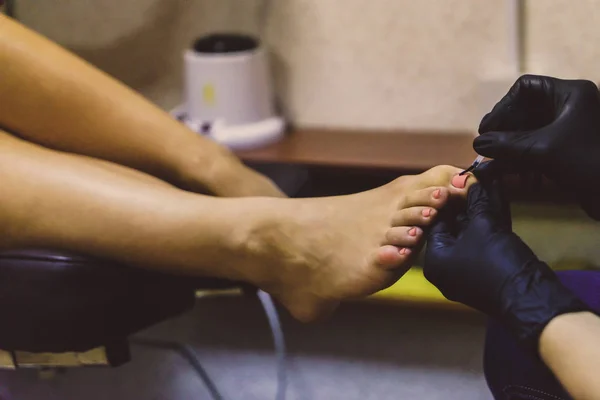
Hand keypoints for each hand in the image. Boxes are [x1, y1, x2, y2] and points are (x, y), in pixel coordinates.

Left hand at [423, 181, 587, 349]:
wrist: (530, 297)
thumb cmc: (496, 262)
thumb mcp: (483, 226)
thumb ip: (477, 202)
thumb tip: (474, 181)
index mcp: (435, 261)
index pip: (436, 222)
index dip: (448, 200)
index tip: (459, 181)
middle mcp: (446, 269)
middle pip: (454, 228)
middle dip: (467, 204)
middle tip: (474, 181)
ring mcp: (466, 273)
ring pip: (472, 235)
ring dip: (482, 212)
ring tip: (489, 187)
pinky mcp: (486, 273)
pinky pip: (484, 244)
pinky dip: (491, 226)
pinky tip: (499, 202)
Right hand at [474, 74, 599, 218]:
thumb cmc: (587, 163)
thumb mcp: (540, 150)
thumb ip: (505, 145)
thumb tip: (477, 143)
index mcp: (570, 94)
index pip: (525, 88)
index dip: (503, 107)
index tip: (487, 130)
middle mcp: (569, 106)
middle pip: (524, 111)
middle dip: (503, 132)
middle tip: (484, 148)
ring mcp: (568, 129)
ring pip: (528, 132)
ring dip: (508, 150)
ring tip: (490, 166)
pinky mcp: (567, 150)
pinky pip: (536, 149)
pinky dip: (520, 161)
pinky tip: (505, 175)